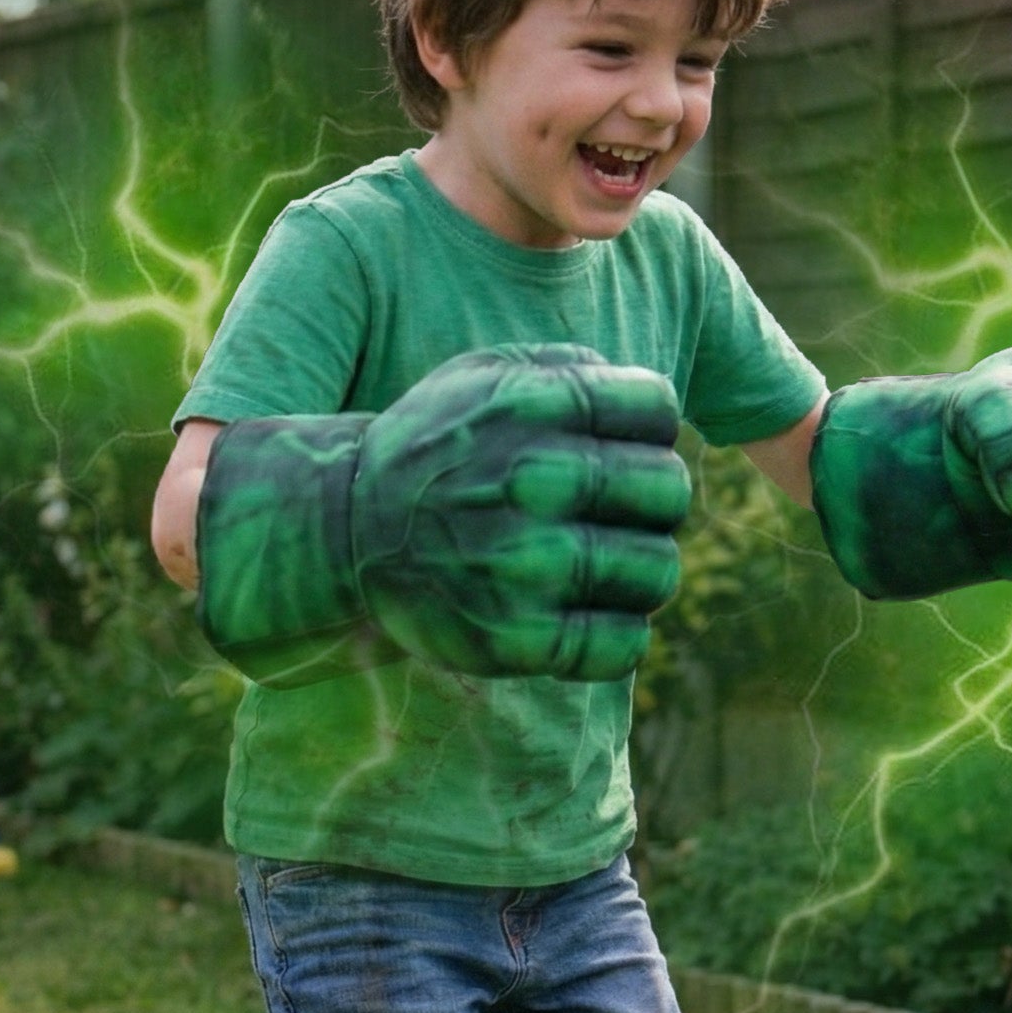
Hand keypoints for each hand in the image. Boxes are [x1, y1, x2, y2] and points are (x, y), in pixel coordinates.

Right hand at [353, 345, 690, 677]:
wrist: (342, 531)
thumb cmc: (439, 446)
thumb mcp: (485, 373)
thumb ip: (570, 367)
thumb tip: (652, 403)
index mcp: (529, 405)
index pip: (658, 408)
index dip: (650, 428)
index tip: (619, 444)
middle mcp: (529, 479)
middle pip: (669, 491)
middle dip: (653, 500)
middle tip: (618, 511)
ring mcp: (523, 564)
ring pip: (658, 571)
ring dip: (641, 571)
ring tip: (604, 564)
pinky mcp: (514, 639)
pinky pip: (624, 644)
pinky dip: (618, 633)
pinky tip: (588, 612)